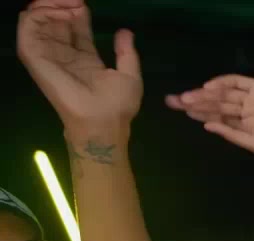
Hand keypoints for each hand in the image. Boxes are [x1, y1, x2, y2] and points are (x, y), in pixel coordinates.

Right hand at [17, 0, 142, 132]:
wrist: (103, 121)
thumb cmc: (117, 105)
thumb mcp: (129, 75)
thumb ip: (126, 52)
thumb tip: (125, 31)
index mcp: (83, 58)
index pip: (75, 27)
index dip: (78, 11)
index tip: (84, 3)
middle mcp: (63, 54)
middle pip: (55, 19)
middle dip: (62, 3)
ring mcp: (48, 55)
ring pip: (37, 18)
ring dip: (50, 5)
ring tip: (69, 3)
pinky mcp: (36, 57)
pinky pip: (28, 26)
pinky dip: (41, 13)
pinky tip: (61, 13)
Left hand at [165, 75, 253, 156]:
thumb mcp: (253, 144)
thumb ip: (231, 134)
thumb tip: (207, 126)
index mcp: (239, 123)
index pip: (214, 115)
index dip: (197, 112)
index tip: (179, 110)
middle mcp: (242, 108)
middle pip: (214, 102)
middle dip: (195, 101)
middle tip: (175, 101)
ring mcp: (250, 97)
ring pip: (223, 92)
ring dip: (206, 94)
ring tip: (188, 97)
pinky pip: (238, 82)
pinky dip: (223, 82)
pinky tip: (210, 87)